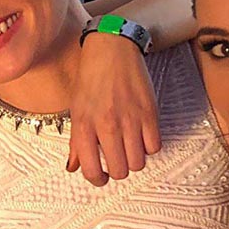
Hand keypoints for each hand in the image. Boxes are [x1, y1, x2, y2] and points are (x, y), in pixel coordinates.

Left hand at [67, 35, 160, 186]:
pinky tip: (141, 136)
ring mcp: (130, 120)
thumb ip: (76, 142)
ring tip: (129, 146)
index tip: (101, 176)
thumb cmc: (91, 80)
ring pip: (138, 163)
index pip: (91, 170)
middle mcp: (106, 126)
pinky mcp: (149, 113)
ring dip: (134, 159)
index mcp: (83, 126)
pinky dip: (149, 146)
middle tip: (117, 159)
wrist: (112, 49)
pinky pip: (154, 146)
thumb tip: (74, 168)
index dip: (97, 179)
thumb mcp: (76, 110)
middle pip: (120, 171)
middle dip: (118, 170)